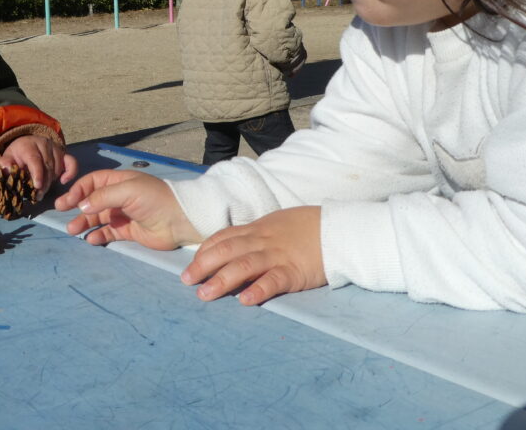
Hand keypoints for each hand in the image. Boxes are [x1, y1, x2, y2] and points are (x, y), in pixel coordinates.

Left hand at [0, 135, 77, 198]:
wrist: (27, 144)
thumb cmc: (17, 155)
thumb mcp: (7, 158)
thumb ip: (4, 164)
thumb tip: (7, 169)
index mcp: (28, 145)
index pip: (35, 159)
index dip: (37, 173)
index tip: (37, 186)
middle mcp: (43, 144)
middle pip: (47, 166)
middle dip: (44, 183)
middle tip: (38, 196)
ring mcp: (55, 148)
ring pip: (57, 167)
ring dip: (51, 181)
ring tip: (43, 189)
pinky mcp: (64, 153)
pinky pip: (71, 162)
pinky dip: (70, 172)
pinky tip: (63, 181)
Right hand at [54, 169, 201, 249]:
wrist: (178, 220)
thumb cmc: (154, 199)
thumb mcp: (128, 191)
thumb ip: (103, 197)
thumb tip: (81, 205)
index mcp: (119, 181)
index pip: (92, 182)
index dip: (78, 190)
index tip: (67, 202)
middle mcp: (119, 197)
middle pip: (92, 201)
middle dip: (77, 207)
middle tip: (62, 215)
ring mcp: (123, 214)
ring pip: (98, 218)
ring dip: (85, 223)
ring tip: (73, 231)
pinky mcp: (128, 231)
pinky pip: (109, 233)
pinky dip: (99, 236)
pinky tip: (91, 240)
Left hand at [181, 206, 325, 305]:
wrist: (339, 229)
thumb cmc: (307, 227)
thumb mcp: (276, 224)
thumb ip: (256, 235)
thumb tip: (236, 246)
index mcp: (257, 229)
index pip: (224, 237)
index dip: (205, 251)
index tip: (191, 264)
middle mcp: (263, 241)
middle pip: (227, 250)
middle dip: (203, 265)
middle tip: (186, 281)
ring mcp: (278, 255)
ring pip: (244, 265)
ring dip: (222, 280)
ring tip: (205, 294)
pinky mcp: (295, 271)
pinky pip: (274, 280)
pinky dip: (258, 290)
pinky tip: (245, 301)